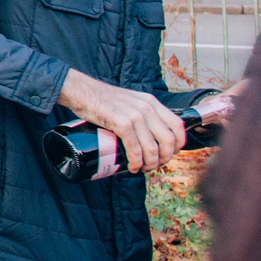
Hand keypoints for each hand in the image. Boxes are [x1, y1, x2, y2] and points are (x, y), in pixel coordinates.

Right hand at [58, 70, 185, 173]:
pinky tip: (132, 167)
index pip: (178, 126)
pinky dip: (136, 162)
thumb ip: (144, 113)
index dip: (178, 145)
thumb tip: (151, 135)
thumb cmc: (104, 99)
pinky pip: (135, 149)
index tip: (169, 153)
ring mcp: (135, 116)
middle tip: (156, 164)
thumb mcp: (131, 101)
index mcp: (152, 102)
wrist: (82, 92)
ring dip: (150, 164)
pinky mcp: (121, 124)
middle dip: (165, 158)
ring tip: (143, 168)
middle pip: (169, 140)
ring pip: (152, 148)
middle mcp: (147, 108)